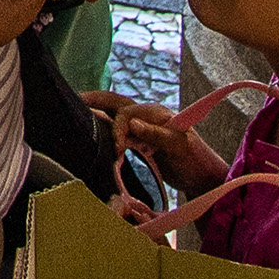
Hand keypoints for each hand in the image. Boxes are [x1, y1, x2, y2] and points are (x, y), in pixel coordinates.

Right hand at [89, 92, 236, 191]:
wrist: (204, 178)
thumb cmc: (196, 161)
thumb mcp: (180, 147)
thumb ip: (157, 134)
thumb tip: (131, 123)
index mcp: (156, 113)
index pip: (126, 113)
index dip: (117, 128)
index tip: (115, 149)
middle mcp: (147, 116)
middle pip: (116, 103)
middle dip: (95, 100)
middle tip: (74, 100)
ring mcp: (143, 128)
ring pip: (114, 115)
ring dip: (96, 112)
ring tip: (75, 113)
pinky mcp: (140, 141)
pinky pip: (118, 130)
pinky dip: (104, 128)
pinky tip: (92, 131)